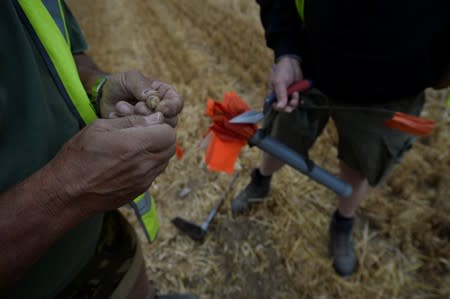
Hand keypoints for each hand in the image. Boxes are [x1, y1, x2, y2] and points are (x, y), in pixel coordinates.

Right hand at [49, 113, 175, 213]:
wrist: (67, 193)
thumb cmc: (78, 157)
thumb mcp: (100, 128)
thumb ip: (131, 122)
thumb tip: (154, 118)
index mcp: (135, 146)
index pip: (168, 132)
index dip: (160, 125)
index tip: (147, 123)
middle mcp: (144, 165)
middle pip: (170, 147)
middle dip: (161, 137)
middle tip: (144, 133)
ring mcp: (144, 181)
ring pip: (164, 161)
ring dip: (156, 151)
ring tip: (135, 147)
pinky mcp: (139, 191)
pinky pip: (153, 174)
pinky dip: (148, 165)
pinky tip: (129, 162)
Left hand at [99, 71, 183, 126]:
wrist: (103, 97)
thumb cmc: (120, 84)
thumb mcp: (130, 78)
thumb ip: (142, 86)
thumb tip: (153, 98)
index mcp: (165, 95)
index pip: (177, 103)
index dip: (171, 107)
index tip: (159, 107)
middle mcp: (162, 111)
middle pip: (170, 120)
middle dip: (151, 114)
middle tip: (136, 106)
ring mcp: (152, 124)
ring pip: (155, 129)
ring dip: (138, 119)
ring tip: (121, 107)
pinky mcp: (141, 133)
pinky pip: (141, 136)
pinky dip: (127, 125)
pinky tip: (115, 115)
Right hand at [269, 56, 303, 112]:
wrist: (292, 62)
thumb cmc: (282, 71)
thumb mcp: (280, 83)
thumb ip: (280, 95)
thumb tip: (280, 107)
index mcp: (273, 94)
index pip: (274, 106)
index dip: (280, 109)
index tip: (286, 108)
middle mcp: (280, 96)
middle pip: (284, 107)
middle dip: (289, 106)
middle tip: (294, 101)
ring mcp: (288, 94)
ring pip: (292, 104)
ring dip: (295, 101)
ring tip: (296, 93)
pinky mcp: (296, 92)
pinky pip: (298, 100)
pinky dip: (300, 101)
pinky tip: (302, 101)